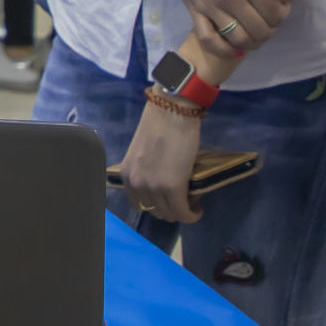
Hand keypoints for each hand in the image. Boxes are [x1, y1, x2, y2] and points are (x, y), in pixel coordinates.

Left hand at [115, 99, 203, 224]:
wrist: (172, 110)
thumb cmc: (160, 125)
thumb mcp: (144, 154)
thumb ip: (147, 172)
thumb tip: (161, 185)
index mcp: (127, 174)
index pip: (138, 204)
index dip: (156, 205)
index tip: (169, 198)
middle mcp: (135, 183)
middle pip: (154, 211)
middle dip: (170, 209)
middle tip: (184, 198)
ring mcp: (152, 186)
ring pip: (168, 214)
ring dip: (182, 212)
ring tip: (192, 200)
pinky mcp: (172, 187)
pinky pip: (182, 212)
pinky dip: (192, 215)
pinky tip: (198, 208)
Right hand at [145, 0, 292, 51]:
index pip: (275, 12)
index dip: (284, 13)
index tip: (281, 5)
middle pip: (261, 30)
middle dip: (272, 28)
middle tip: (269, 17)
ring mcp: (210, 8)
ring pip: (239, 39)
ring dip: (254, 41)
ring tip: (256, 31)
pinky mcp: (194, 12)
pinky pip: (209, 41)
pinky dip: (225, 50)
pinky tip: (234, 47)